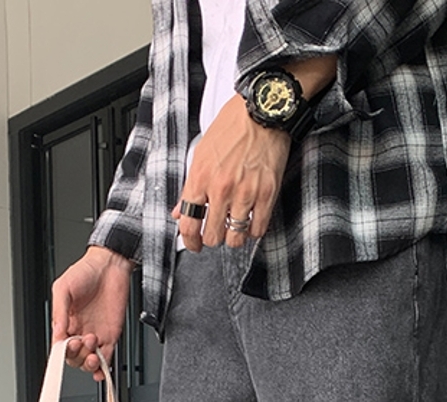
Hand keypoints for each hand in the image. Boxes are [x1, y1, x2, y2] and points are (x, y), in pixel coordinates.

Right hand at [51, 246, 133, 379]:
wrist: (111, 265)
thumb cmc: (85, 272)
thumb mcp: (63, 288)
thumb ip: (59, 312)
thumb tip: (58, 334)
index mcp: (65, 322)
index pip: (60, 346)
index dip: (62, 351)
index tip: (66, 347)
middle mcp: (79, 331)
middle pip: (74, 357)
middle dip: (76, 355)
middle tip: (81, 340)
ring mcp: (96, 335)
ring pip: (89, 361)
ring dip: (89, 361)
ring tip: (92, 343)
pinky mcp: (111, 336)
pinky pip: (107, 358)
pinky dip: (103, 368)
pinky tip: (101, 370)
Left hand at [172, 95, 290, 251]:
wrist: (261, 111)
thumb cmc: (232, 127)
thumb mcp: (201, 154)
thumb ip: (190, 186)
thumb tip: (180, 210)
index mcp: (200, 178)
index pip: (188, 224)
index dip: (190, 242)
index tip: (193, 245)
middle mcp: (221, 189)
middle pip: (212, 236)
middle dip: (212, 238)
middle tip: (216, 233)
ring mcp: (245, 193)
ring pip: (235, 238)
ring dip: (234, 237)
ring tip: (234, 228)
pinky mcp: (266, 194)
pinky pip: (258, 229)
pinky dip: (253, 231)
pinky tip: (251, 222)